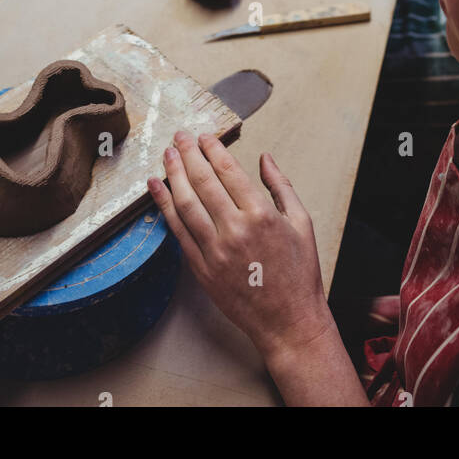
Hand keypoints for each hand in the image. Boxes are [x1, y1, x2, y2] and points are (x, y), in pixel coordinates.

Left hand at [148, 131, 333, 361]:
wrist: (288, 321)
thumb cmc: (299, 273)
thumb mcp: (302, 222)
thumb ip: (281, 186)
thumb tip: (265, 158)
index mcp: (261, 214)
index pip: (228, 171)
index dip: (213, 149)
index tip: (204, 136)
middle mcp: (235, 230)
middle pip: (203, 182)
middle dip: (188, 154)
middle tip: (180, 136)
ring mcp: (215, 251)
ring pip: (186, 203)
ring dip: (173, 175)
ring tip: (166, 155)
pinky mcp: (202, 269)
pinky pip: (179, 232)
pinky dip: (164, 207)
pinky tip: (157, 189)